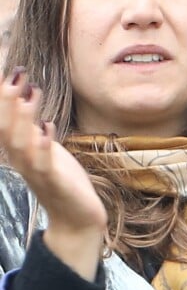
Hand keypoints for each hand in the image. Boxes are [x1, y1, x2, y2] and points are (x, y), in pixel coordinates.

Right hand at [0, 70, 106, 279]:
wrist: (76, 217)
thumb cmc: (62, 179)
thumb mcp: (46, 147)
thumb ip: (32, 126)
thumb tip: (25, 97)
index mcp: (21, 151)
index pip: (6, 121)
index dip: (5, 99)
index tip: (11, 71)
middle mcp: (22, 161)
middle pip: (8, 129)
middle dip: (9, 103)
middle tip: (15, 75)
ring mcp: (37, 172)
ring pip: (21, 145)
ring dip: (24, 119)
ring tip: (30, 94)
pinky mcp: (54, 182)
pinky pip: (44, 164)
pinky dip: (43, 146)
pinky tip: (47, 128)